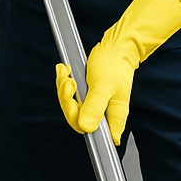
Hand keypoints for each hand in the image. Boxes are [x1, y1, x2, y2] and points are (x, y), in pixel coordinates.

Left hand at [56, 0, 180, 142]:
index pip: (91, 133)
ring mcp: (93, 105)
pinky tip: (65, 69)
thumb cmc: (115, 65)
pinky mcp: (87, 96)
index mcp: (112, 117)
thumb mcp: (104, 86)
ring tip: (66, 71)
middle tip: (70, 82)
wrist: (116, 47)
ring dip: (64, 88)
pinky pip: (70, 95)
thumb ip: (95, 107)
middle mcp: (102, 114)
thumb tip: (86, 128)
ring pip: (70, 106)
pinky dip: (65, 82)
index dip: (78, 121)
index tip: (75, 98)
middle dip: (68, 99)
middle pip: (75, 119)